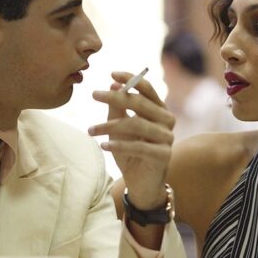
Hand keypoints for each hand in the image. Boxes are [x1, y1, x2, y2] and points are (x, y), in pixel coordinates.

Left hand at [89, 71, 174, 208]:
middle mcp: (167, 121)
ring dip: (110, 126)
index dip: (131, 79)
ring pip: (137, 124)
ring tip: (90, 130)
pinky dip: (119, 145)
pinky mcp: (163, 155)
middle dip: (116, 97)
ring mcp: (167, 138)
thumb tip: (114, 86)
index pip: (147, 89)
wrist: (141, 183)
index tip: (111, 74)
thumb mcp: (119, 129)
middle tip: (94, 94)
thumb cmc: (130, 152)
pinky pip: (138, 147)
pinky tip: (103, 145)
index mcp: (159, 110)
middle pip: (141, 104)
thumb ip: (118, 109)